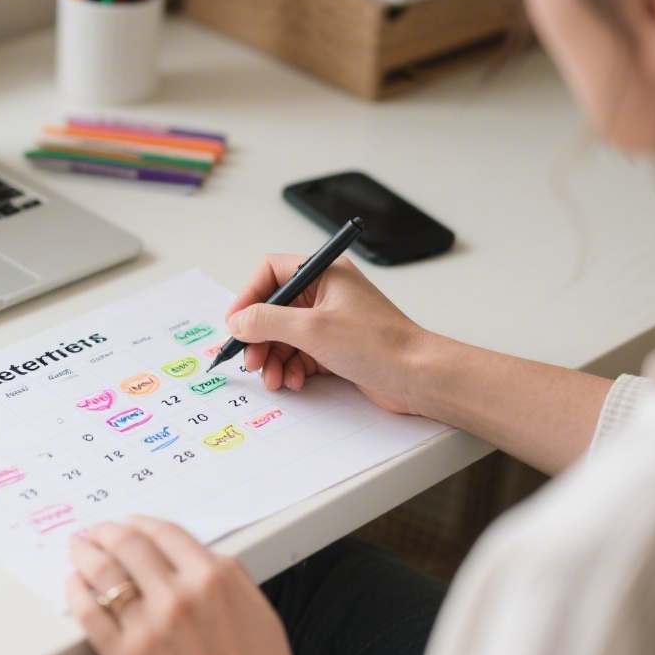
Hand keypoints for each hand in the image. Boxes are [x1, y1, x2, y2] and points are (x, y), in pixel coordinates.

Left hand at [66, 517, 291, 654]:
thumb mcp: (258, 612)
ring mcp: (149, 627)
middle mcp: (178, 597)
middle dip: (107, 532)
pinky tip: (74, 585)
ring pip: (103, 572)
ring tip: (79, 550)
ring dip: (85, 554)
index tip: (131, 522)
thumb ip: (227, 575)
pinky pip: (90, 613)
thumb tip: (197, 553)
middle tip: (96, 531)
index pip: (165, 533)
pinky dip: (76, 592)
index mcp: (212, 579)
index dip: (142, 522)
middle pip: (129, 545)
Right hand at [224, 255, 430, 413]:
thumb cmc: (380, 345)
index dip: (248, 298)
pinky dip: (291, 368)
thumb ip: (268, 321)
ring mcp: (331, 321)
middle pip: (274, 309)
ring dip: (273, 358)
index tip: (236, 325)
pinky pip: (300, 354)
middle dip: (259, 337)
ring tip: (274, 378)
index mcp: (324, 273)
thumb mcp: (312, 329)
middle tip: (251, 359)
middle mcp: (326, 293)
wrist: (418, 377)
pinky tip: (294, 381)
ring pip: (284, 335)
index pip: (271, 273)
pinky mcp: (336, 347)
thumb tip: (238, 321)